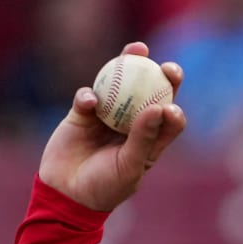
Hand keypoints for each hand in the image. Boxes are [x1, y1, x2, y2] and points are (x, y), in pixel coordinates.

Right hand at [38, 41, 185, 212]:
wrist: (67, 194)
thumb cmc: (105, 186)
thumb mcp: (129, 166)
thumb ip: (144, 138)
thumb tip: (159, 107)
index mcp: (149, 140)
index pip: (169, 118)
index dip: (175, 106)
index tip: (172, 105)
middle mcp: (131, 124)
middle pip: (150, 93)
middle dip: (161, 76)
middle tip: (166, 67)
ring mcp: (106, 116)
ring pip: (119, 85)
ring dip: (127, 64)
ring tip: (137, 49)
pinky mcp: (82, 113)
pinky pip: (88, 96)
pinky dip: (89, 96)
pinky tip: (91, 101)